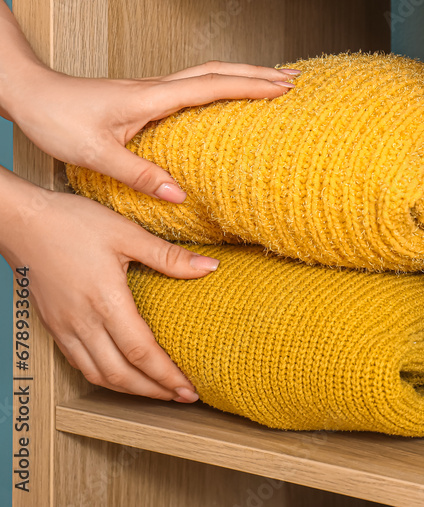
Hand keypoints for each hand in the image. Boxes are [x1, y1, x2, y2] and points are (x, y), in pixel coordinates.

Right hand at [0, 172, 219, 400]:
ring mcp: (64, 326)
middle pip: (120, 374)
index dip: (167, 376)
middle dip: (153, 391)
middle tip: (182, 397)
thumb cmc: (70, 222)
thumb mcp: (127, 233)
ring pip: (97, 374)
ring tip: (157, 392)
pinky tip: (120, 374)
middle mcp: (82, 321)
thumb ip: (169, 256)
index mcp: (105, 301)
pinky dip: (104, 377)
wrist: (20, 220)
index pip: (141, 353)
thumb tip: (210, 268)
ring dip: (129, 389)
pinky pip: (79, 363)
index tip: (190, 389)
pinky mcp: (54, 325)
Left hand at [5, 60, 296, 202]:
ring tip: (274, 80)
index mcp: (152, 97)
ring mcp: (153, 87)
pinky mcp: (147, 94)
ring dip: (244, 74)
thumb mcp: (95, 154)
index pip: (212, 87)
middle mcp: (157, 86)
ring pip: (208, 72)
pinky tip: (228, 93)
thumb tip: (180, 194)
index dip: (250, 88)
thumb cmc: (56, 119)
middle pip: (219, 71)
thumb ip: (139, 174)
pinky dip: (223, 81)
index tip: (284, 89)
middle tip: (295, 80)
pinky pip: (196, 82)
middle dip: (259, 74)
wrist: (28, 93)